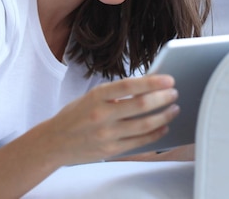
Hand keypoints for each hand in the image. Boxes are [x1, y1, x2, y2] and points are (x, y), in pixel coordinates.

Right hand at [46, 74, 179, 164]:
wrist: (54, 142)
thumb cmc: (74, 116)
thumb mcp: (89, 98)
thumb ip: (114, 95)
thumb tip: (145, 88)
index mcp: (96, 97)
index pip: (129, 86)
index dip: (152, 82)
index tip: (168, 79)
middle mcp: (102, 115)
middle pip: (141, 106)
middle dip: (163, 98)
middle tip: (174, 93)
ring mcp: (107, 135)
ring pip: (145, 125)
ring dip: (164, 116)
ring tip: (174, 108)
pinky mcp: (111, 150)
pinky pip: (140, 142)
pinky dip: (155, 133)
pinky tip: (163, 126)